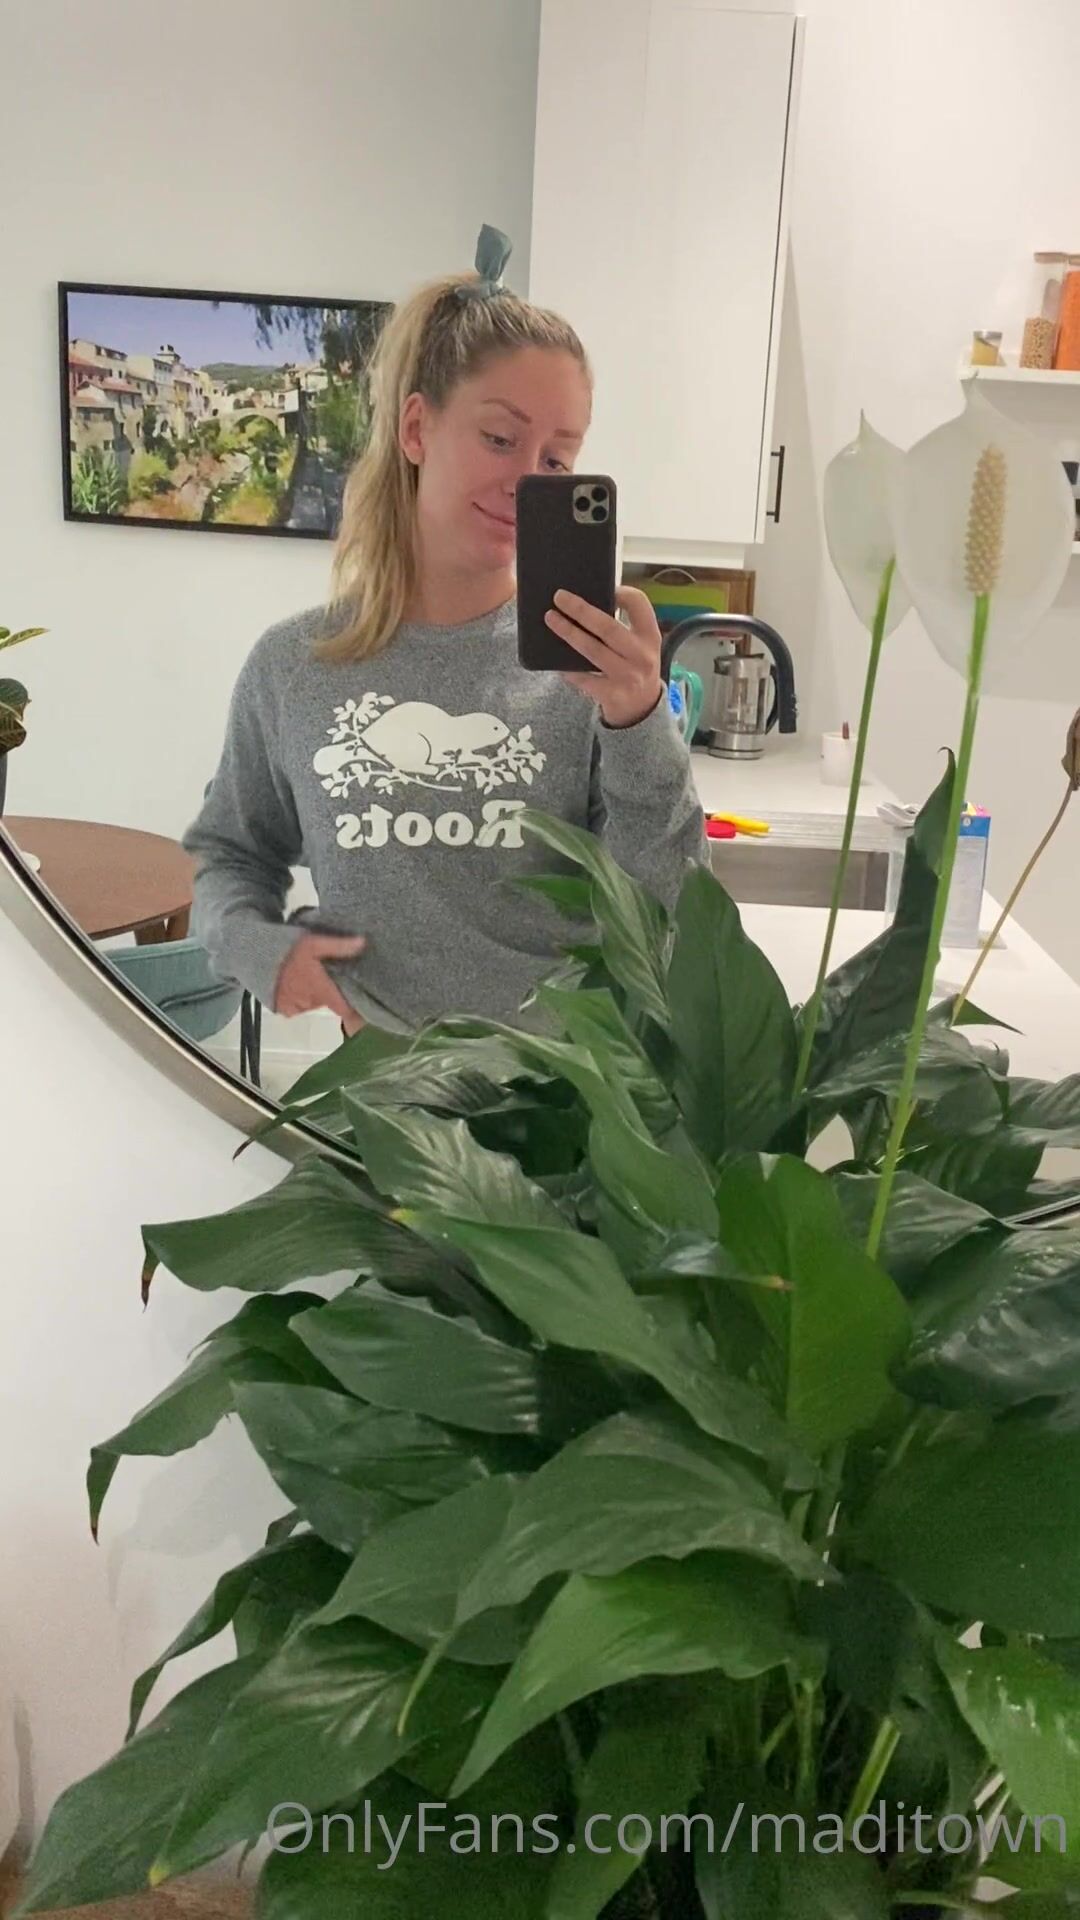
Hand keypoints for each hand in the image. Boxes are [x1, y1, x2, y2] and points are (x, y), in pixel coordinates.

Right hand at [274, 932, 365, 1031]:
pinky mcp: (281, 1008)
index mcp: (322, 990)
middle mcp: (310, 1003)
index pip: (345, 1009)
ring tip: (307, 976)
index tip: (355, 996)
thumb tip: (363, 943)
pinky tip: (294, 984)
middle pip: (328, 1001)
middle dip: (328, 990)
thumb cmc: (288, 949)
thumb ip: (339, 946)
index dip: (352, 1006)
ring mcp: (294, 1007)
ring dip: (312, 993)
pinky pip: (296, 1007)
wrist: (255, 956)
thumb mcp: (315, 942)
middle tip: (324, 973)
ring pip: (312, 1003)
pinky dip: (297, 998)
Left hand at [545, 585, 663, 728]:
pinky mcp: (612, 694)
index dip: (622, 592)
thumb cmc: (635, 667)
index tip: (605, 588)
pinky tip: (555, 660)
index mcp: (650, 636)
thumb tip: (587, 604)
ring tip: (551, 619)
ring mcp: (627, 676)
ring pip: (592, 650)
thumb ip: (625, 626)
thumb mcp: (641, 645)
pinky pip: (583, 677)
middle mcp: (641, 655)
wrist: (642, 709)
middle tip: (559, 597)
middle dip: (580, 610)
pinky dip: (568, 668)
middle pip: (608, 627)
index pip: (640, 604)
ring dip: (568, 632)